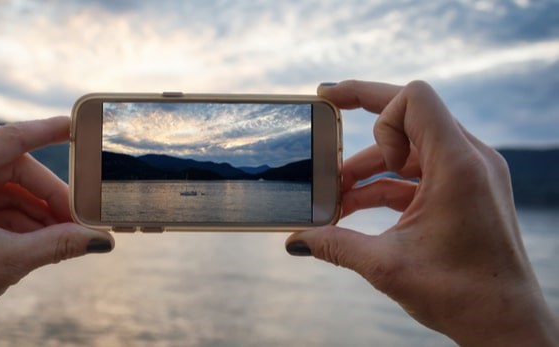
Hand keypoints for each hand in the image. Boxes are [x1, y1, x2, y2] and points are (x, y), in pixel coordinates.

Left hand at [0, 116, 113, 345]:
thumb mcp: (4, 263)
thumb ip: (57, 244)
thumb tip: (101, 240)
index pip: (9, 139)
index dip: (48, 132)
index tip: (78, 126)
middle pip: (13, 171)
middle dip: (48, 197)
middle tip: (81, 220)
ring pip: (6, 192)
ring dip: (38, 214)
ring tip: (68, 236)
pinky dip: (20, 224)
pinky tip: (45, 242)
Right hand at [285, 81, 557, 345]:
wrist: (506, 324)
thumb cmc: (462, 296)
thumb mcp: (387, 267)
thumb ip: (336, 245)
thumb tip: (295, 240)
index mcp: (457, 165)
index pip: (414, 98)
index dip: (371, 104)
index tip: (346, 138)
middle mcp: (469, 159)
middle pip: (410, 114)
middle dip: (363, 123)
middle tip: (324, 114)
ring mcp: (470, 174)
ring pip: (410, 146)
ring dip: (370, 166)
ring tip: (335, 195)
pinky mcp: (466, 191)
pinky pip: (419, 172)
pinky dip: (386, 184)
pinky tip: (354, 207)